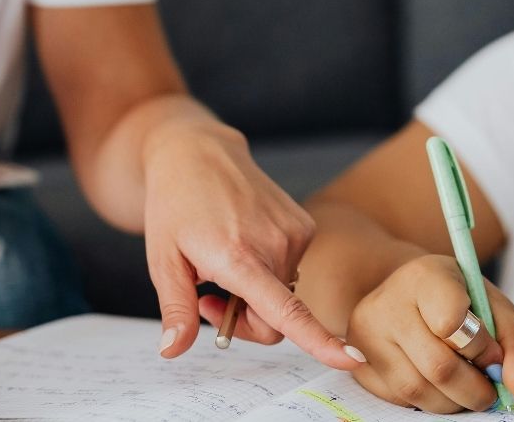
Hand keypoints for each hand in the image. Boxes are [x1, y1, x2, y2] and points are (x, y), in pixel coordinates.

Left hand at [143, 120, 360, 369]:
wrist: (197, 153)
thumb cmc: (175, 206)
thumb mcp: (164, 261)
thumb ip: (176, 309)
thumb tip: (173, 350)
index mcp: (239, 257)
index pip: (287, 311)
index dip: (319, 341)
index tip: (350, 359)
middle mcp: (276, 245)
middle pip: (276, 319)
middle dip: (244, 320)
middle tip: (206, 299)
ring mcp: (295, 233)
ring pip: (284, 296)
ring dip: (256, 294)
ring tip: (222, 261)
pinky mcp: (304, 226)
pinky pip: (289, 271)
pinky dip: (268, 270)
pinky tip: (242, 243)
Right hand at [346, 255, 513, 413]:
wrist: (409, 293)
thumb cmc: (459, 299)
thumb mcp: (494, 307)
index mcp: (425, 276)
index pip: (452, 323)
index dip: (481, 348)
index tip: (492, 354)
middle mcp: (388, 302)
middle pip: (438, 367)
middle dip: (475, 390)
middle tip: (489, 390)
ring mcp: (366, 332)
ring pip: (418, 391)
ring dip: (453, 402)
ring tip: (466, 389)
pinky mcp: (358, 360)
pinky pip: (399, 399)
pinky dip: (428, 401)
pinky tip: (438, 385)